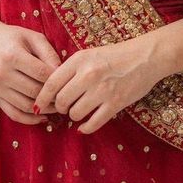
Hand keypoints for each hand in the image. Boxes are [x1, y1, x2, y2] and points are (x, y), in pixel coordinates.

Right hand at [0, 23, 62, 125]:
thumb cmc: (13, 38)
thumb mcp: (32, 37)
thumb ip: (48, 53)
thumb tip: (62, 72)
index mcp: (13, 55)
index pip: (41, 73)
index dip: (57, 79)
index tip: (68, 81)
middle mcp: (2, 73)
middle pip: (34, 91)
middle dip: (53, 96)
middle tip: (66, 96)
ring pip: (25, 105)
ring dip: (45, 109)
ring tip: (58, 106)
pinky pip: (14, 114)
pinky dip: (30, 119)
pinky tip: (43, 116)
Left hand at [32, 35, 164, 134]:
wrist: (145, 57)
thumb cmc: (115, 55)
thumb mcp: (89, 54)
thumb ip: (70, 69)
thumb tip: (51, 90)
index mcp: (79, 60)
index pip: (51, 83)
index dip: (42, 97)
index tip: (38, 105)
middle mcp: (88, 75)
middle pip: (61, 101)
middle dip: (60, 107)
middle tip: (65, 107)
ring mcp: (102, 90)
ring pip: (75, 114)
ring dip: (74, 116)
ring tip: (79, 110)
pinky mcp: (115, 103)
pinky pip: (93, 123)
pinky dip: (86, 127)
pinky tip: (84, 126)